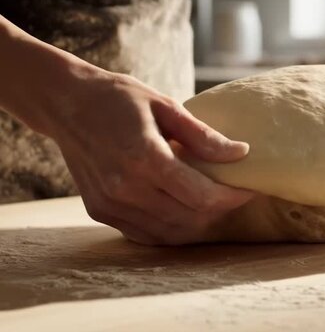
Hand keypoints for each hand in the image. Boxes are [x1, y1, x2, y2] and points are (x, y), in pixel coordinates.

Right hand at [47, 68, 253, 244]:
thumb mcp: (165, 106)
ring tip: (213, 203)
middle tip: (234, 195)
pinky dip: (172, 229)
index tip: (249, 188)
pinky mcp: (100, 211)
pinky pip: (146, 234)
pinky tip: (184, 212)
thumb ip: (203, 135)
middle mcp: (126, 187)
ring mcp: (111, 203)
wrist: (66, 104)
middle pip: (190, 218)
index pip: (202, 196)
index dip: (232, 197)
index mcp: (145, 157)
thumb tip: (241, 153)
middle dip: (220, 210)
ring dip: (198, 223)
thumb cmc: (120, 99)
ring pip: (170, 232)